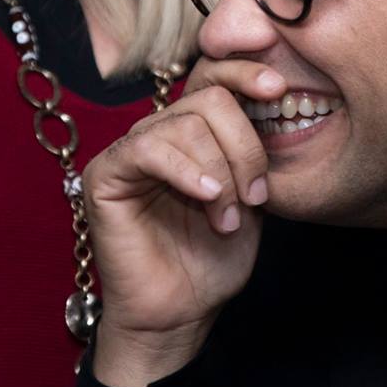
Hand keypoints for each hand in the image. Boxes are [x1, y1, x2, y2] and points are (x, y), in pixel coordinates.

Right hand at [84, 62, 281, 386]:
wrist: (180, 314)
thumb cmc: (213, 259)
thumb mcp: (251, 196)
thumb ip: (256, 150)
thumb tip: (279, 100)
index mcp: (194, 132)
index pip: (214, 76)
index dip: (246, 72)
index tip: (280, 90)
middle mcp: (160, 132)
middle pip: (209, 98)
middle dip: (245, 146)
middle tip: (256, 195)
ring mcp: (131, 151)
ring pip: (185, 124)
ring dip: (220, 173)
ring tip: (228, 217)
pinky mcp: (106, 175)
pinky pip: (148, 148)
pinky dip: (186, 170)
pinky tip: (206, 197)